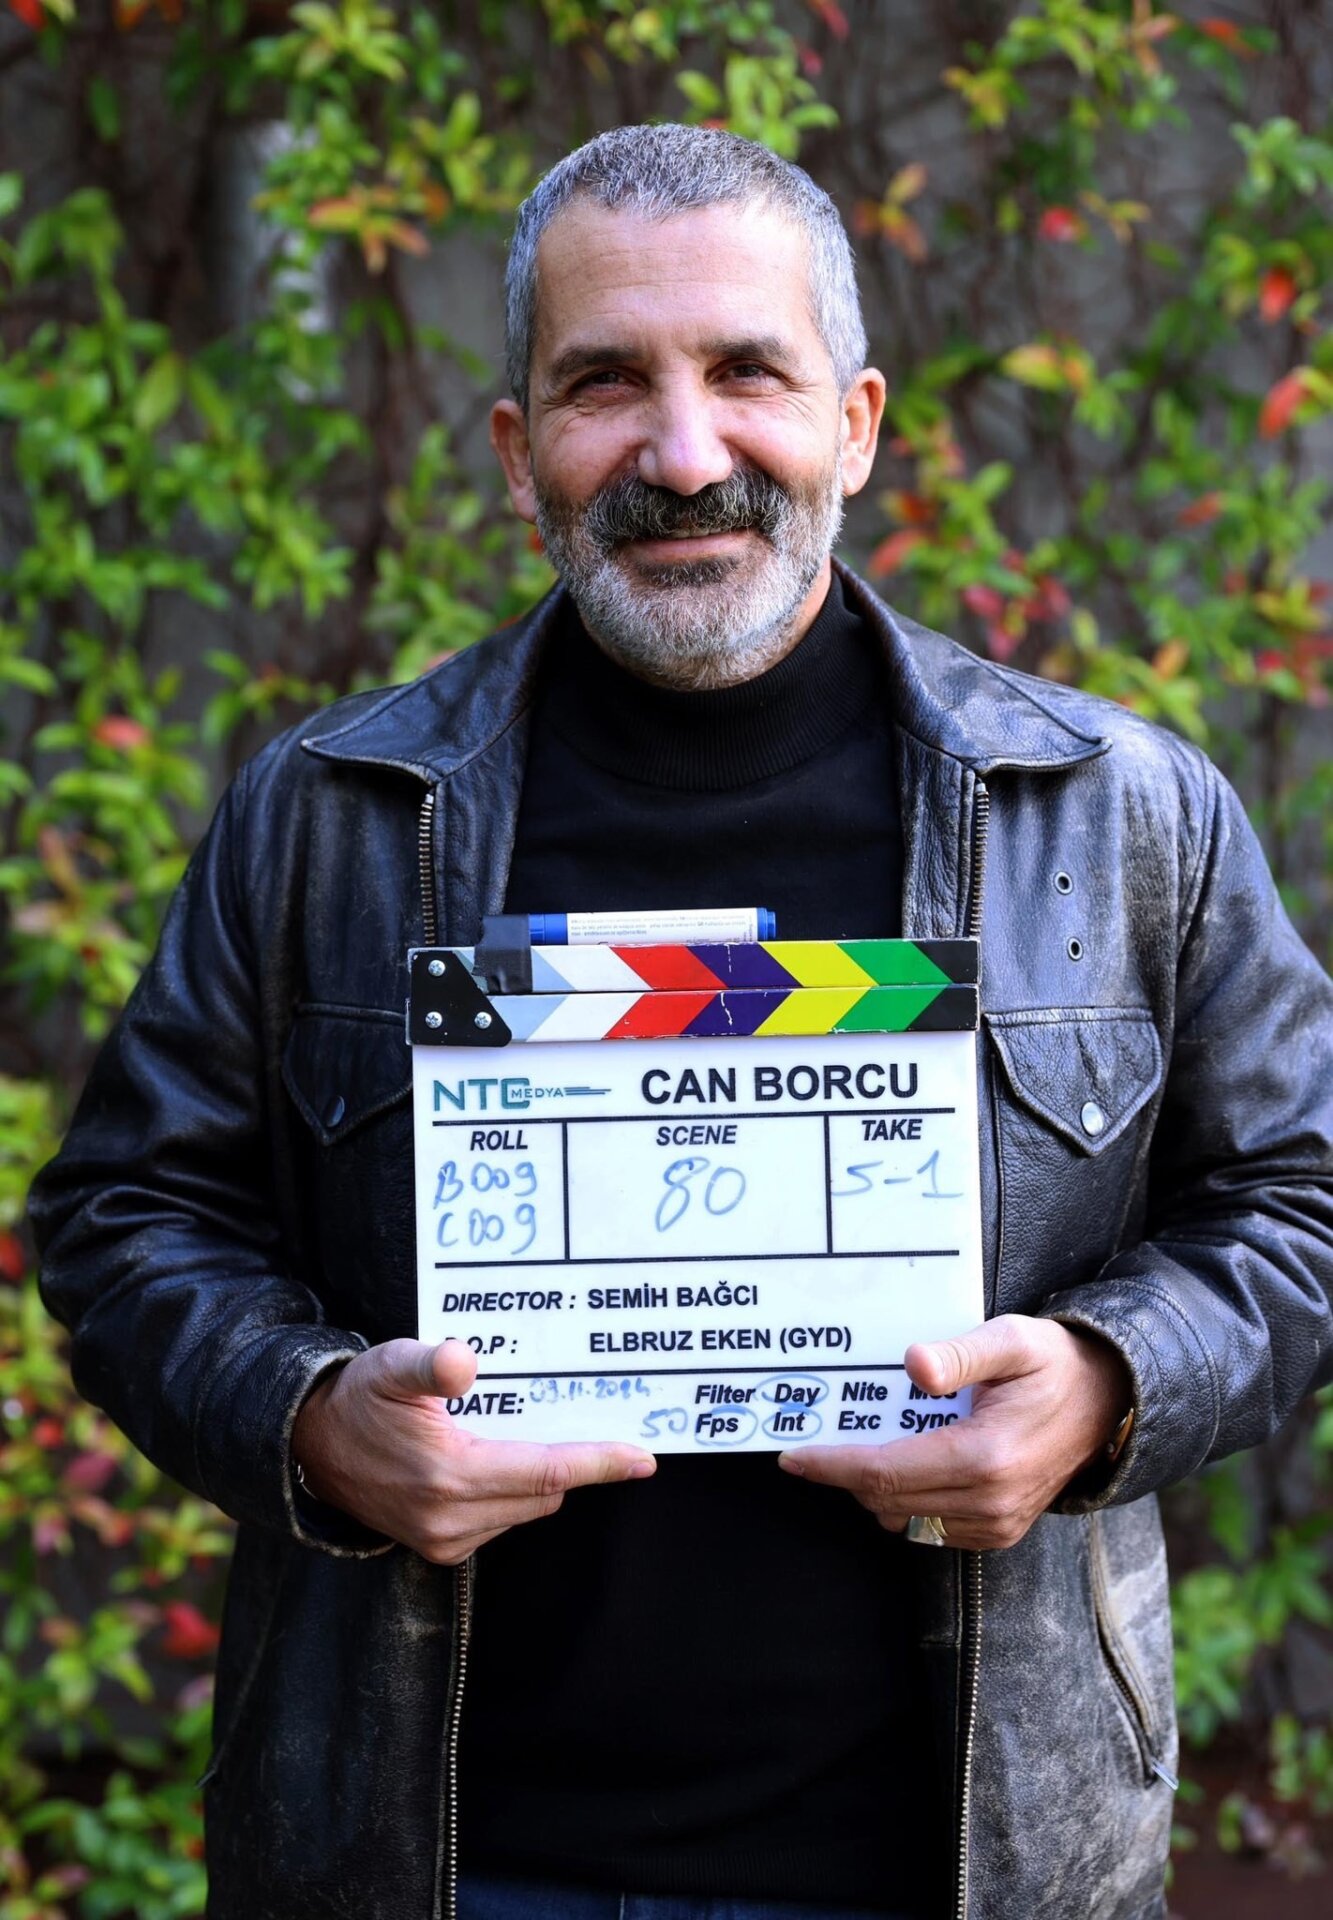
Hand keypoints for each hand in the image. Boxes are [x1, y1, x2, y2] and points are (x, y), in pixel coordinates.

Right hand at [291, 1339, 655, 1562]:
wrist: (309, 1446)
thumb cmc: (357, 1398)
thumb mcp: (390, 1364)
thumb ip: (431, 1363)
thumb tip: (466, 1363)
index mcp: (448, 1475)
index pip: (545, 1471)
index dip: (598, 1463)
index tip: (642, 1457)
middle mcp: (451, 1518)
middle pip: (544, 1491)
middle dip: (572, 1460)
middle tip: (590, 1419)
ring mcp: (445, 1539)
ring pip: (527, 1507)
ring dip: (539, 1474)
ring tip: (528, 1429)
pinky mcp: (439, 1548)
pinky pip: (503, 1518)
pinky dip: (514, 1491)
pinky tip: (498, 1455)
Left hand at [778, 1314, 1129, 1550]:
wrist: (1107, 1403)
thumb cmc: (1054, 1364)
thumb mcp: (1011, 1339)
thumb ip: (961, 1352)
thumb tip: (914, 1365)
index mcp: (985, 1458)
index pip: (885, 1472)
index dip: (832, 1465)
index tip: (792, 1456)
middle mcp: (989, 1502)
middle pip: (886, 1500)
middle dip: (845, 1473)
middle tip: (817, 1438)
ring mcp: (995, 1524)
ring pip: (903, 1518)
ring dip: (875, 1486)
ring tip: (864, 1442)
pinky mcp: (998, 1532)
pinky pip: (929, 1526)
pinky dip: (906, 1499)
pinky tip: (906, 1459)